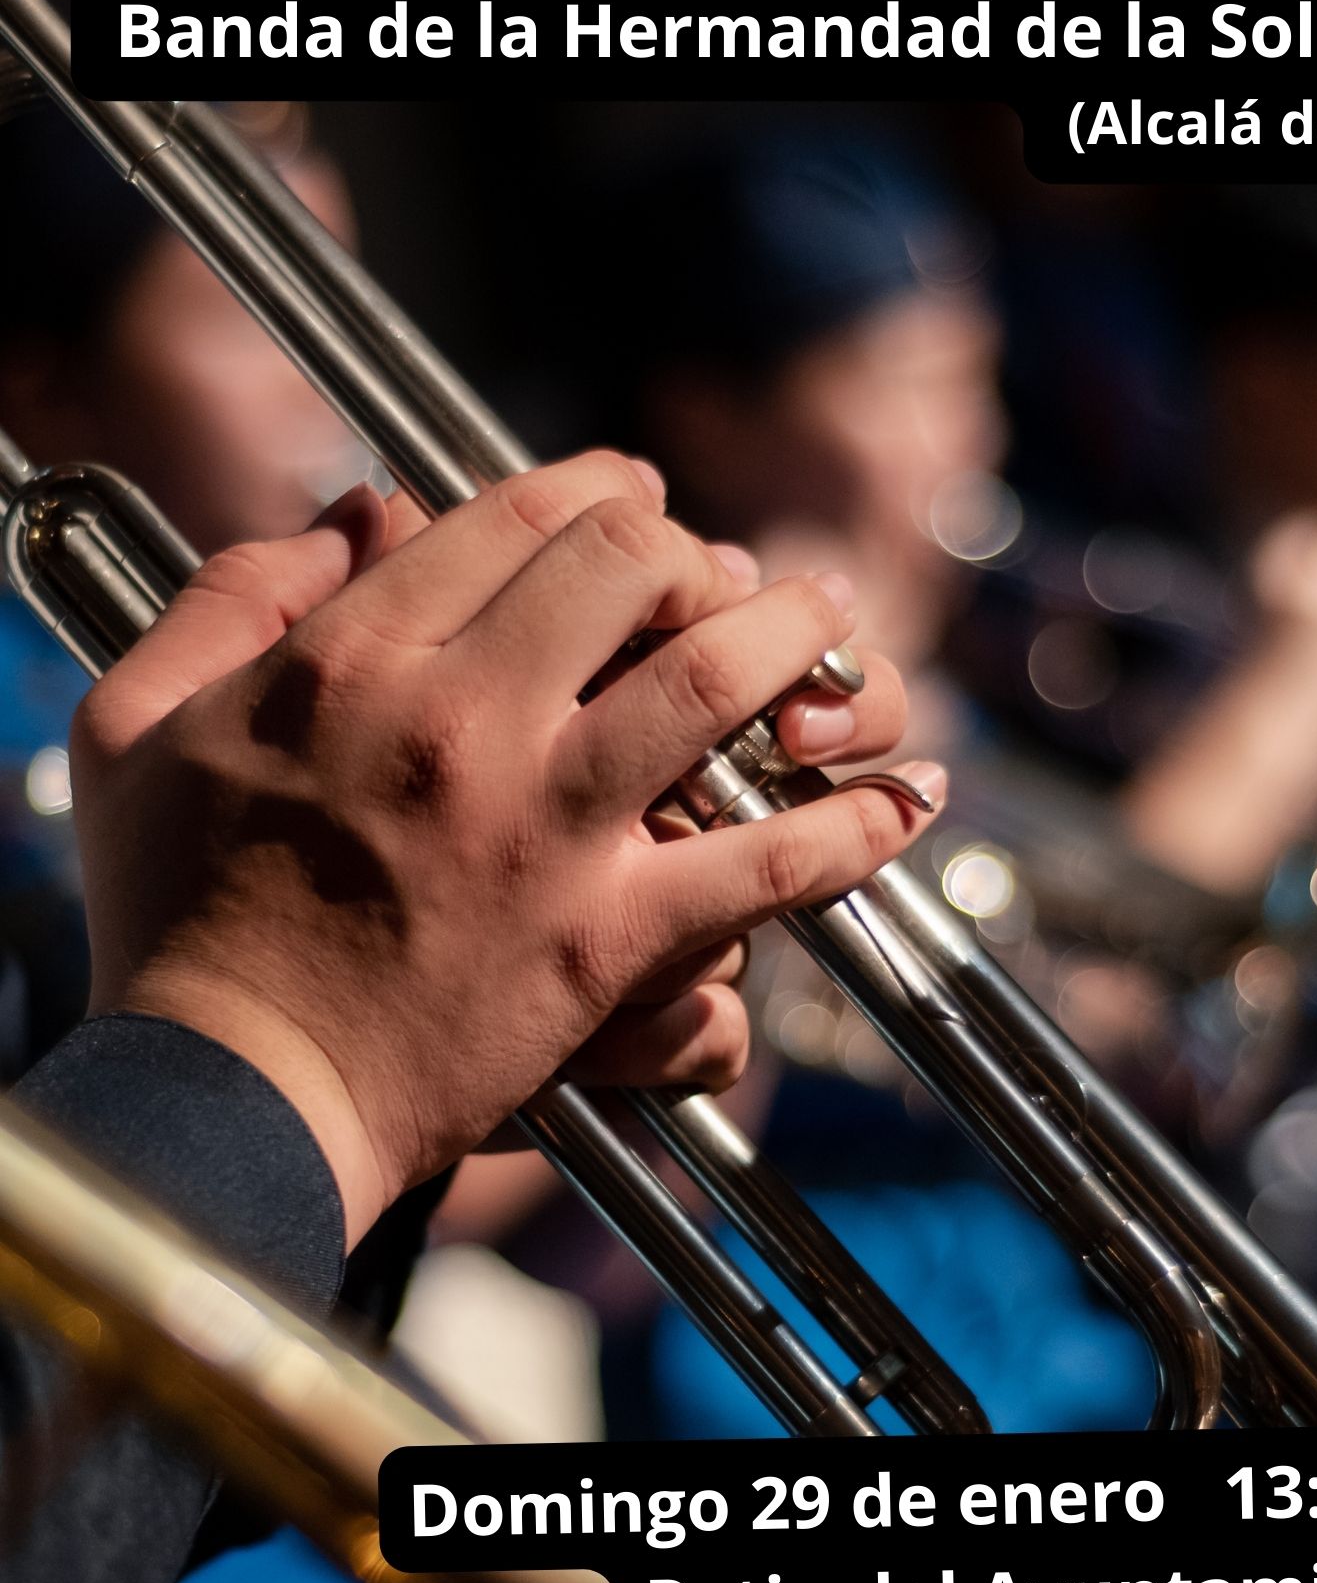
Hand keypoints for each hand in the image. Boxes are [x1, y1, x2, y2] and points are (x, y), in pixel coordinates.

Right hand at [69, 453, 941, 1239]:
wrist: (229, 1092)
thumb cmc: (175, 919)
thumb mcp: (143, 721)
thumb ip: (235, 595)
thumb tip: (347, 515)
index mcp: (357, 656)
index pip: (514, 516)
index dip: (594, 489)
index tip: (631, 501)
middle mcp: (464, 720)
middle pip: (629, 567)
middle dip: (693, 550)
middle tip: (725, 572)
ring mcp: (548, 831)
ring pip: (719, 682)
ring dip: (796, 640)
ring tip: (834, 633)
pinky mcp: (607, 944)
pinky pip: (764, 867)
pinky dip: (852, 829)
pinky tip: (907, 800)